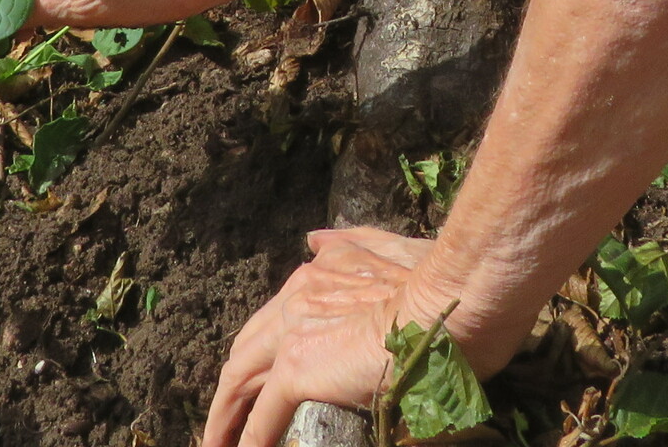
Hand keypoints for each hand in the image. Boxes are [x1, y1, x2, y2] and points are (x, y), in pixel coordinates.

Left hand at [201, 228, 441, 446]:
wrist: (449, 298)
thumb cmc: (437, 280)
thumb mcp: (393, 248)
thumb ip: (355, 242)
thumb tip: (315, 241)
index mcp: (317, 273)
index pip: (272, 321)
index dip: (259, 355)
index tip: (255, 383)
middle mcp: (296, 297)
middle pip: (247, 351)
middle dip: (233, 389)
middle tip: (224, 422)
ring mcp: (294, 332)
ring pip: (241, 381)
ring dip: (228, 418)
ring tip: (218, 445)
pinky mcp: (298, 368)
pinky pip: (263, 416)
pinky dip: (250, 439)